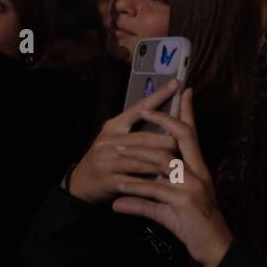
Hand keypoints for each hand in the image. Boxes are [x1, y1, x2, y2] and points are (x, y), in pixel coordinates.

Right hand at [67, 80, 182, 202]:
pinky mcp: (111, 181)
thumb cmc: (105, 157)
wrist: (81, 183)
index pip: (139, 108)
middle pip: (145, 137)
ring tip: (182, 163)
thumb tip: (165, 116)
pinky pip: (137, 181)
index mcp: (113, 126)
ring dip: (164, 162)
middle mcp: (110, 141)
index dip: (158, 96)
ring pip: (144, 159)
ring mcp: (108, 162)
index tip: (177, 83)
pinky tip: (167, 183)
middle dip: (167, 139)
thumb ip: (135, 128)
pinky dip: (153, 182)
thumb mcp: (114, 137)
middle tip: (185, 141)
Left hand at [110, 89, 231, 266]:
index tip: (183, 91)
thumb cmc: (196, 227)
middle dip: (163, 120)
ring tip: (116, 149)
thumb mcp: (170, 210)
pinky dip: (134, 193)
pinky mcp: (184, 202)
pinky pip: (154, 192)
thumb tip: (119, 201)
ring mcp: (192, 186)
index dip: (188, 112)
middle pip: (183, 136)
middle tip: (142, 109)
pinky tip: (117, 197)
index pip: (193, 135)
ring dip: (138, 153)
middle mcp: (198, 173)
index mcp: (199, 169)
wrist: (215, 249)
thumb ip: (145, 202)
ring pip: (163, 161)